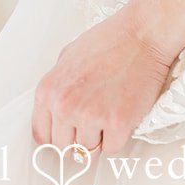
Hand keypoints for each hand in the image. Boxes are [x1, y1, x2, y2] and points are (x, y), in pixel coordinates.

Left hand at [31, 6, 177, 157]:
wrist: (142, 33)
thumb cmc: (109, 40)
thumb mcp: (68, 56)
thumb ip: (56, 87)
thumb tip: (53, 112)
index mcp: (48, 91)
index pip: (42, 136)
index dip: (58, 135)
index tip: (69, 133)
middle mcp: (64, 106)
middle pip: (64, 148)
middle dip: (78, 137)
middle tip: (95, 118)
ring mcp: (90, 116)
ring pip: (88, 151)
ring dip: (99, 136)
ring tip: (110, 109)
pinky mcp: (117, 123)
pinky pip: (112, 148)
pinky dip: (118, 136)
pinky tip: (123, 113)